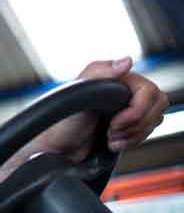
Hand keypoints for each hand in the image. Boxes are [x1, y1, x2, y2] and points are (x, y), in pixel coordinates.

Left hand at [36, 57, 169, 159]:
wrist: (56, 150)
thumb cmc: (59, 122)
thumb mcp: (74, 92)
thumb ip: (99, 72)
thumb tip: (126, 62)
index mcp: (114, 80)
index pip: (149, 91)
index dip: (137, 110)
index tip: (115, 122)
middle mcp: (123, 92)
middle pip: (157, 106)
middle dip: (136, 125)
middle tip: (111, 130)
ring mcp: (126, 109)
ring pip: (154, 120)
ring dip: (133, 134)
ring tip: (109, 137)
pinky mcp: (127, 126)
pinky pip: (146, 132)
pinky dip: (132, 141)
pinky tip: (112, 142)